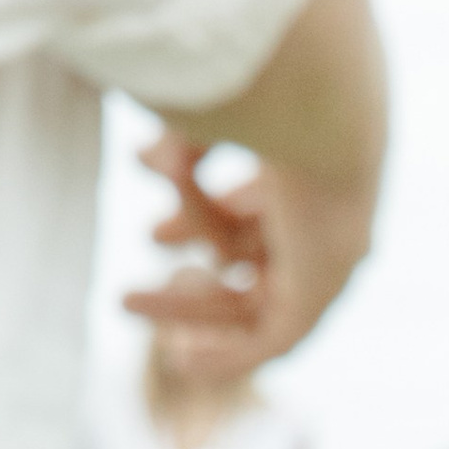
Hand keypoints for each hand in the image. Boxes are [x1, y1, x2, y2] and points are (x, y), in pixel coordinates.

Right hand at [123, 128, 373, 381]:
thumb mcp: (208, 116)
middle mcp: (326, 220)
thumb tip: (143, 157)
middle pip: (254, 247)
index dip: (201, 205)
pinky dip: (227, 356)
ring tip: (122, 300)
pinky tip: (181, 363)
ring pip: (250, 296)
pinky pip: (271, 343)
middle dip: (193, 241)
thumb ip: (183, 146)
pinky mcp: (317, 297)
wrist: (317, 105)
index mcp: (311, 167)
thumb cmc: (261, 86)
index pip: (256, 202)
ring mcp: (325, 263)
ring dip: (187, 303)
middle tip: (146, 238)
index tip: (152, 198)